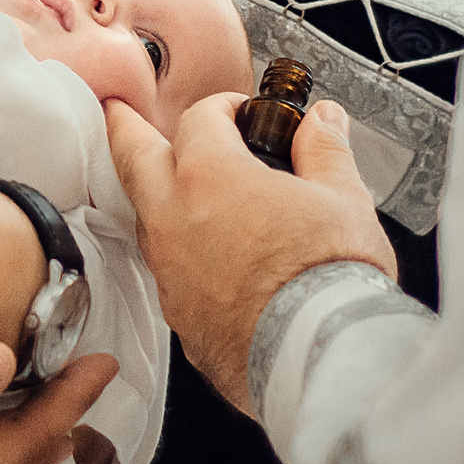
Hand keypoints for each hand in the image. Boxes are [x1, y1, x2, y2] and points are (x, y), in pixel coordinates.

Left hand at [105, 91, 394, 414]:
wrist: (319, 355)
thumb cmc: (330, 278)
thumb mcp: (343, 198)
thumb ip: (325, 150)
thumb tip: (323, 122)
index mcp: (210, 176)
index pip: (200, 119)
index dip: (222, 107)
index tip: (241, 112)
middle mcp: (174, 218)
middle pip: (133, 157)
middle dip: (125, 128)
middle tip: (119, 113)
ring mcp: (169, 271)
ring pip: (146, 219)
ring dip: (154, 196)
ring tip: (170, 188)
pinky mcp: (178, 316)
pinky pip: (168, 271)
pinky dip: (181, 254)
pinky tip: (206, 258)